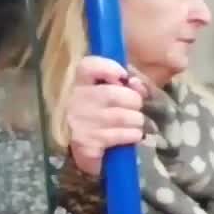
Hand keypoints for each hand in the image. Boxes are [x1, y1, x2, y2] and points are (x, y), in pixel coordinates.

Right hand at [67, 56, 150, 177]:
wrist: (85, 148)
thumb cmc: (102, 115)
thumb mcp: (112, 91)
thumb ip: (126, 82)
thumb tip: (136, 84)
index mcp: (80, 82)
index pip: (87, 66)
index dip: (108, 68)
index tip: (123, 77)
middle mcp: (76, 101)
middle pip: (113, 94)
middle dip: (133, 101)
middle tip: (135, 108)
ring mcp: (80, 124)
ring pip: (123, 117)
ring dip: (137, 120)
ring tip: (134, 123)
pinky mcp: (87, 145)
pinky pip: (122, 136)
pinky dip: (133, 135)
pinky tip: (130, 136)